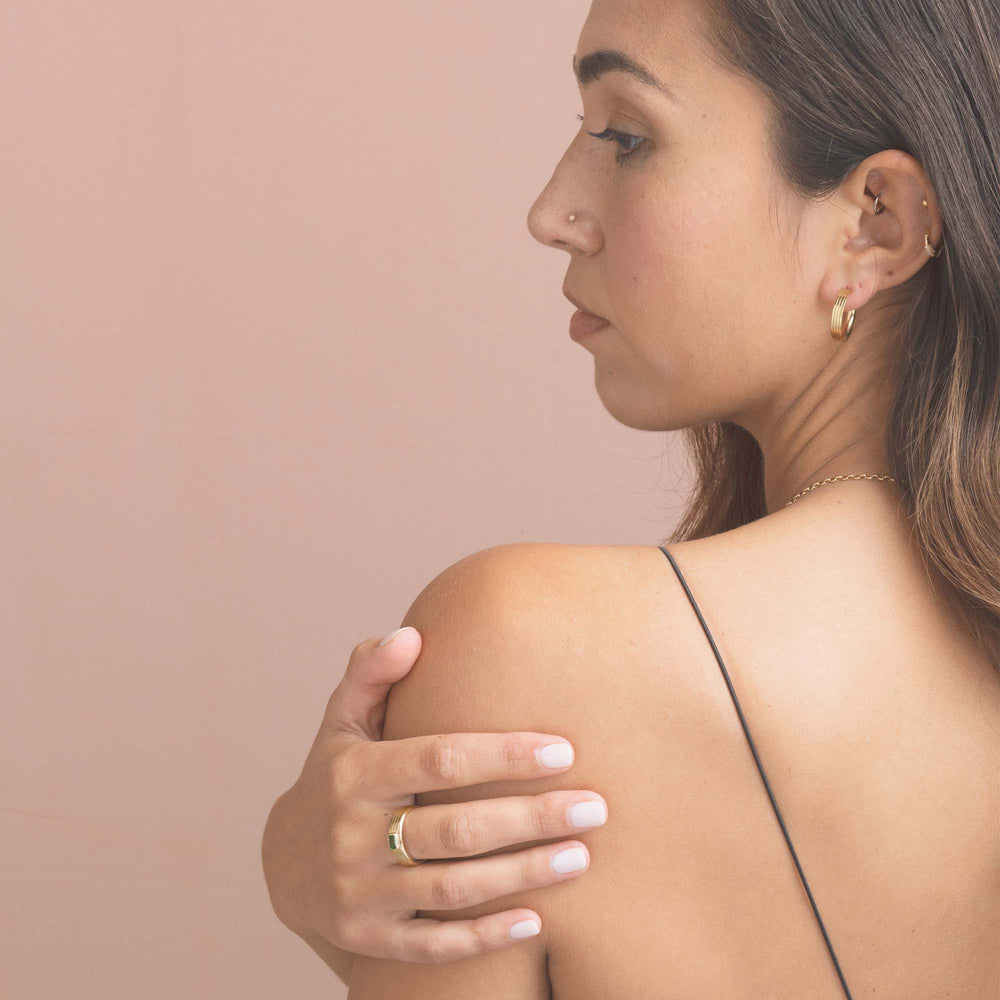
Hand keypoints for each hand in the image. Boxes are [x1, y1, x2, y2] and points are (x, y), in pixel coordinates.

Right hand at [261, 627, 604, 965]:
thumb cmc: (336, 774)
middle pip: (457, 829)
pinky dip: (484, 936)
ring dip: (524, 874)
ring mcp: (361, 893)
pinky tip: (536, 922)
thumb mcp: (343, 720)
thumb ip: (372, 673)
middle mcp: (353, 835)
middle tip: (595, 808)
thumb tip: (410, 634)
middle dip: (532, 818)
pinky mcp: (370, 939)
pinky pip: (433, 945)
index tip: (564, 751)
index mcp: (355, 773)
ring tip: (581, 856)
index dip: (505, 756)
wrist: (284, 863)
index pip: (440, 760)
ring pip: (453, 888)